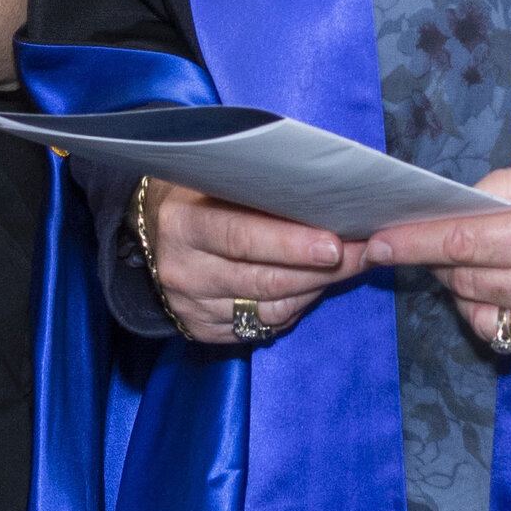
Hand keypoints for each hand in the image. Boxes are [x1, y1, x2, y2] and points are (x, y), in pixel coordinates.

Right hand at [146, 181, 366, 345]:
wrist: (150, 231)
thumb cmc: (196, 194)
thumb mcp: (214, 180)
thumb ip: (258, 190)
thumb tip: (327, 197)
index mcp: (182, 223)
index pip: (242, 237)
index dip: (291, 244)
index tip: (335, 243)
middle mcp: (182, 270)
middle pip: (264, 279)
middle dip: (320, 268)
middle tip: (361, 253)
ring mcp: (191, 305)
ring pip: (269, 307)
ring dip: (315, 288)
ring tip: (345, 266)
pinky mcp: (201, 330)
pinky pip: (263, 326)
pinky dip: (295, 307)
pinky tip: (311, 286)